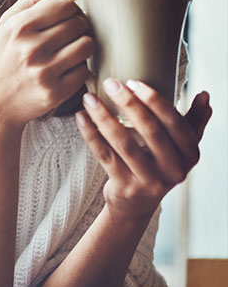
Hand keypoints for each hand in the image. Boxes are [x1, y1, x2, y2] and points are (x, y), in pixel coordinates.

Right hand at [0, 0, 93, 128]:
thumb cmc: (1, 60)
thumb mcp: (6, 25)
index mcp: (19, 27)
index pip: (64, 4)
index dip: (69, 9)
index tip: (63, 18)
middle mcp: (31, 48)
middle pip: (78, 23)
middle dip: (78, 27)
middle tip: (67, 36)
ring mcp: (44, 72)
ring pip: (87, 45)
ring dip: (83, 47)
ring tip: (69, 51)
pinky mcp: (55, 92)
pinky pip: (84, 71)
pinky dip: (78, 69)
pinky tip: (64, 71)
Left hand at [76, 79, 211, 220]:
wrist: (137, 204)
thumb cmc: (159, 164)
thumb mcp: (181, 146)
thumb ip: (194, 121)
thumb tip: (205, 95)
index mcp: (189, 154)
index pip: (174, 123)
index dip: (154, 101)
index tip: (134, 82)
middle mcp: (173, 170)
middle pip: (150, 131)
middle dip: (129, 104)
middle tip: (111, 83)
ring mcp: (149, 181)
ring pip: (124, 144)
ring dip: (104, 117)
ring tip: (89, 98)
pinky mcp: (125, 188)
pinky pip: (105, 156)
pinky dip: (91, 134)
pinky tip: (81, 117)